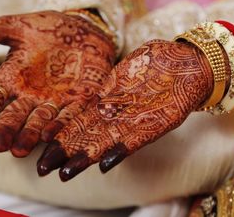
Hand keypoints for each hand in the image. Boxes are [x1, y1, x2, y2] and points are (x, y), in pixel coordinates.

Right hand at [0, 11, 114, 156]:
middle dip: (6, 130)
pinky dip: (59, 125)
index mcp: (11, 79)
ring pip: (39, 122)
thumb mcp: (17, 28)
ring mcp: (53, 101)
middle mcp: (30, 95)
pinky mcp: (77, 101)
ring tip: (19, 150)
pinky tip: (49, 136)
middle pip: (14, 116)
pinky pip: (67, 116)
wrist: (82, 28)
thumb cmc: (46, 28)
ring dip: (29, 136)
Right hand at [37, 40, 213, 180]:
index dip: (61, 132)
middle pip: (88, 134)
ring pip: (107, 141)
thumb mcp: (129, 66)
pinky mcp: (158, 123)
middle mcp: (119, 112)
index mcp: (109, 98)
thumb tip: (94, 95)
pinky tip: (106, 164)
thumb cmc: (157, 60)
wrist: (191, 63)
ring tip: (66, 172)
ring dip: (87, 157)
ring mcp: (137, 118)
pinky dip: (121, 151)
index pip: (80, 118)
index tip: (42, 144)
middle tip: (43, 168)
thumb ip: (111, 82)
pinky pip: (136, 139)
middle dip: (66, 151)